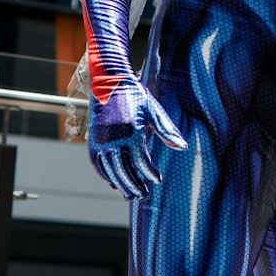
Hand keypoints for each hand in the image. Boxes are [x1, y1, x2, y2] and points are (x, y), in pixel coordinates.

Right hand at [88, 79, 186, 199]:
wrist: (109, 81)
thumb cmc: (134, 95)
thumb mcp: (153, 109)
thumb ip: (167, 130)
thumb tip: (183, 147)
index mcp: (131, 131)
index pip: (141, 161)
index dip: (150, 173)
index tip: (157, 180)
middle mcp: (114, 138)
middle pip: (124, 172)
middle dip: (135, 185)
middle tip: (143, 194)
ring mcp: (101, 141)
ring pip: (110, 171)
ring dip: (120, 185)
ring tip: (130, 193)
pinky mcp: (92, 141)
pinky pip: (98, 165)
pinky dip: (105, 176)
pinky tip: (114, 182)